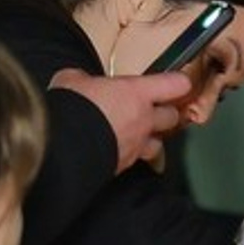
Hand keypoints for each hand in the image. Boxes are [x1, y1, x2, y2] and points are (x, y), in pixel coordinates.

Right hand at [50, 68, 190, 170]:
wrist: (64, 146)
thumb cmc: (72, 108)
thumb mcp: (73, 80)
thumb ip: (85, 79)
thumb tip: (82, 82)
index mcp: (137, 93)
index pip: (175, 85)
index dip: (179, 83)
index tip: (177, 82)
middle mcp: (144, 120)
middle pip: (172, 117)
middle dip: (167, 113)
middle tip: (156, 108)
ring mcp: (137, 145)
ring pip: (159, 143)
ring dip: (153, 138)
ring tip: (141, 133)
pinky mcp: (125, 165)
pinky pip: (137, 159)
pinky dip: (132, 154)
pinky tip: (120, 149)